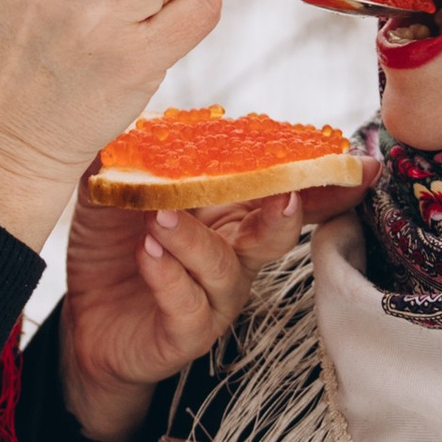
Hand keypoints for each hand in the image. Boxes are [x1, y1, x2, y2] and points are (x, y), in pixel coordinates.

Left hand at [59, 171, 374, 441]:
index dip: (321, 177)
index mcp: (229, 211)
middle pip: (277, 230)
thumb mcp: (113, 190)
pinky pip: (188, 306)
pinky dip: (169, 277)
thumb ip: (131, 152)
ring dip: (196, 239)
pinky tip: (147, 254)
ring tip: (161, 216)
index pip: (280, 187)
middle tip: (289, 191)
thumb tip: (138, 109)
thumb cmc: (112, 246)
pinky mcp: (185, 332)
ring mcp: (214, 297)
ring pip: (227, 268)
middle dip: (295, 209)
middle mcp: (234, 253)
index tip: (360, 162)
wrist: (82, 322)